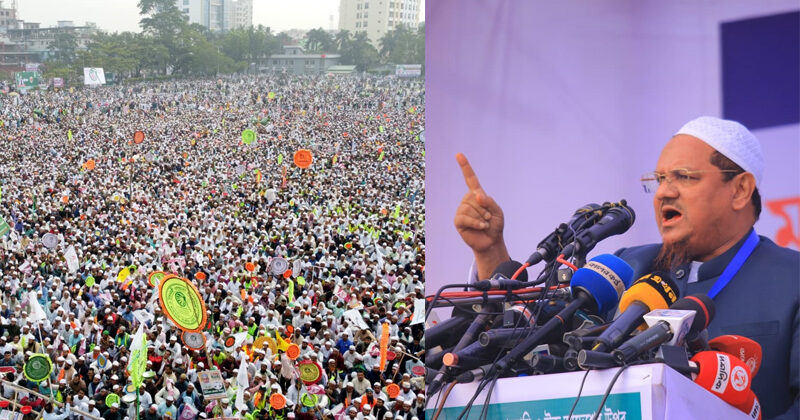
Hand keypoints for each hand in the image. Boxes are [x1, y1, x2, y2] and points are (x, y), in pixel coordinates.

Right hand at [453, 153, 509, 278]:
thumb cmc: (495, 225)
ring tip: (484, 223)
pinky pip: (465, 217)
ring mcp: (461, 210)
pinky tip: (480, 227)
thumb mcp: (498, 211)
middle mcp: (468, 200)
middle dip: (485, 209)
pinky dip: (476, 223)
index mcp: (477, 194)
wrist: (491, 242)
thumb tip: (477, 196)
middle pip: (474, 198)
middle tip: (488, 218)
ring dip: (481, 217)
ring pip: (470, 208)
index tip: (458, 154)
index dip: (464, 166)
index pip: (470, 178)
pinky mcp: (458, 221)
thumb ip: (489, 202)